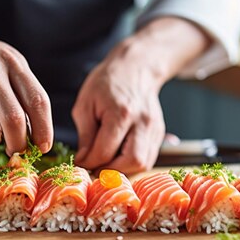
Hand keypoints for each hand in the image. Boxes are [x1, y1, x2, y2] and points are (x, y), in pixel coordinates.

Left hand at [72, 40, 165, 173]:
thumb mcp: (86, 104)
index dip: (89, 163)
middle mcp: (142, 123)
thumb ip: (85, 135)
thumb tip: (84, 161)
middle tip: (95, 168)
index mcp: (121, 113)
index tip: (80, 162)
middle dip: (111, 171)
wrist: (136, 68)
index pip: (105, 152)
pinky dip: (132, 163)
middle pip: (132, 162)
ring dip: (124, 170)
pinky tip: (120, 157)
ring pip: (144, 163)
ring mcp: (154, 129)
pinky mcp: (159, 133)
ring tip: (107, 163)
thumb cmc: (107, 82)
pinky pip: (148, 158)